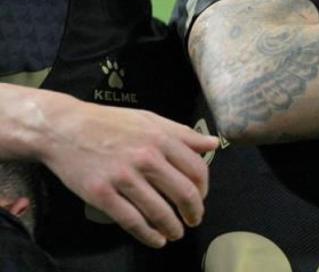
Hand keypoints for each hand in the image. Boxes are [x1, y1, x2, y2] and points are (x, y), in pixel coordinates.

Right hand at [35, 94, 217, 247]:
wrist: (62, 128)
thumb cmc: (108, 122)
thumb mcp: (149, 119)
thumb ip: (183, 134)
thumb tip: (214, 143)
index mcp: (161, 138)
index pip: (196, 169)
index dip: (204, 188)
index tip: (201, 198)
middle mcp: (146, 158)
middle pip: (184, 193)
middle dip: (194, 212)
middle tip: (194, 220)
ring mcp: (123, 177)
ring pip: (160, 211)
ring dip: (173, 227)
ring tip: (176, 233)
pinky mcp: (101, 194)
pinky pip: (132, 221)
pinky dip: (148, 235)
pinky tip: (156, 240)